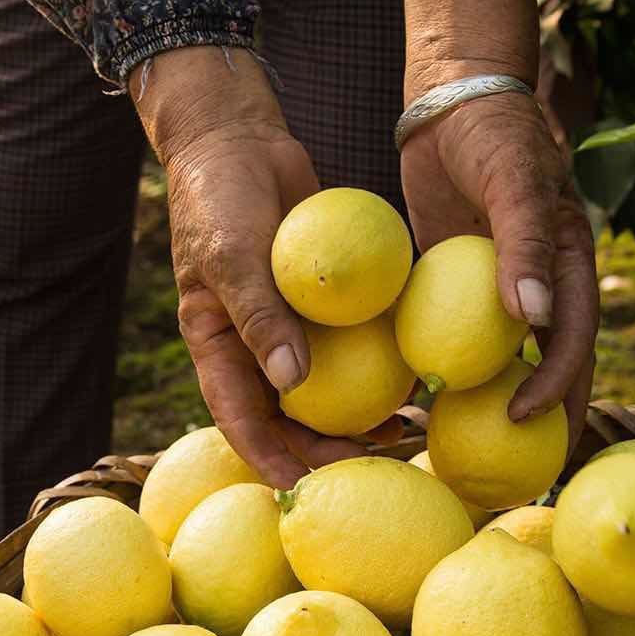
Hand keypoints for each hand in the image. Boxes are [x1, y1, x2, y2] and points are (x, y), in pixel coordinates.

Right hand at [132, 47, 367, 487]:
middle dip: (327, 447)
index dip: (269, 460)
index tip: (303, 491)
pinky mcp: (330, 307)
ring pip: (330, 390)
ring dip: (361, 415)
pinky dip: (380, 365)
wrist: (245, 144)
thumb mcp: (231, 255)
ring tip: (401, 431)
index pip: (241, 421)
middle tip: (371, 461)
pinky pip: (355, 345)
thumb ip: (259, 315)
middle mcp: (259, 348)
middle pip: (292, 418)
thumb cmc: (221, 199)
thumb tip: (292, 382)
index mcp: (220, 349)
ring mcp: (298, 329)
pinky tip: (414, 379)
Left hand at [400, 91, 598, 448]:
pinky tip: (412, 394)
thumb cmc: (493, 136)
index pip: (573, 340)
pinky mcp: (456, 285)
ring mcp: (495, 290)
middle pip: (543, 363)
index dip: (556, 385)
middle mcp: (536, 287)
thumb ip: (527, 245)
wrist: (452, 109)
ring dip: (484, 398)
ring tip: (458, 444)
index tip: (520, 418)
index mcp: (568, 268)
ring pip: (496, 357)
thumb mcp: (515, 183)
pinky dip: (440, 364)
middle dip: (535, 414)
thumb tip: (534, 318)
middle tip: (513, 462)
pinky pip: (450, 333)